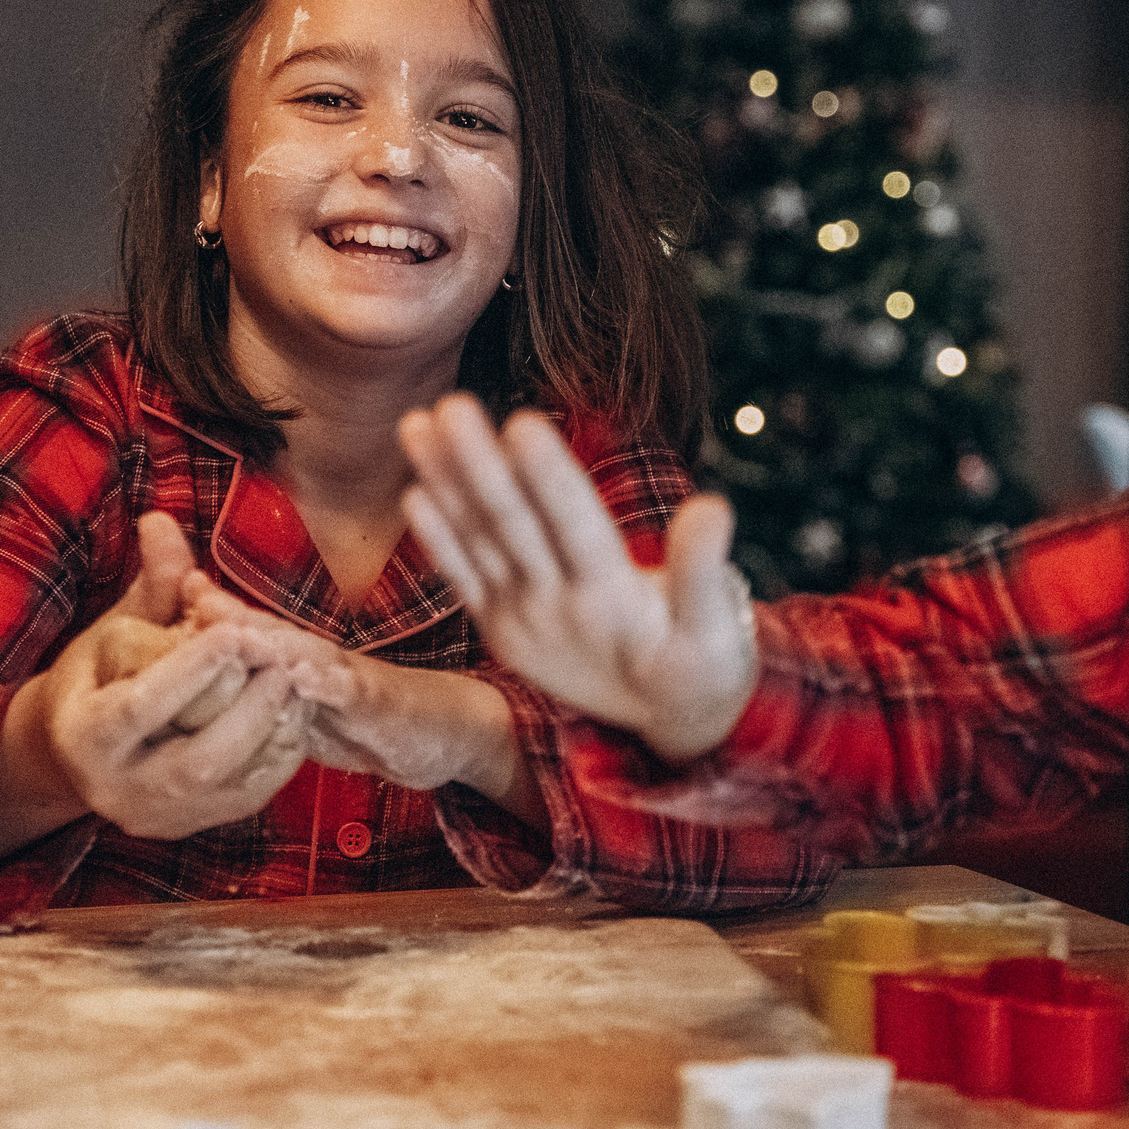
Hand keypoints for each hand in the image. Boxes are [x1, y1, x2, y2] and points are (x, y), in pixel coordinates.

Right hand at [0, 513, 311, 861]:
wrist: (81, 755)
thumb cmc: (101, 677)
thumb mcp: (119, 630)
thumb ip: (151, 583)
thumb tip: (161, 519)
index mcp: (84, 736)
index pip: (142, 706)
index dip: (193, 669)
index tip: (236, 629)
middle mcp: (116, 789)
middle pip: (197, 756)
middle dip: (247, 705)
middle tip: (283, 656)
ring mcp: (159, 817)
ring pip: (231, 781)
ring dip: (272, 727)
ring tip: (296, 678)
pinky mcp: (194, 826)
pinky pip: (248, 796)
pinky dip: (278, 754)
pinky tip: (295, 712)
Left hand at [180, 580, 539, 818]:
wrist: (446, 731)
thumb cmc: (367, 718)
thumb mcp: (303, 708)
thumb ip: (261, 689)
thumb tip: (207, 682)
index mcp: (296, 662)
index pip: (248, 633)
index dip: (211, 612)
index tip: (174, 588)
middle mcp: (320, 660)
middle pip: (270, 632)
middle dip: (230, 613)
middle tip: (191, 591)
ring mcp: (351, 678)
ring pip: (307, 654)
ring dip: (272, 640)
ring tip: (238, 629)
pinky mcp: (380, 704)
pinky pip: (352, 692)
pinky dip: (328, 683)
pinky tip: (304, 677)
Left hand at [397, 394, 757, 762]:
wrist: (668, 723)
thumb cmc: (702, 661)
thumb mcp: (716, 625)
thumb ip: (702, 568)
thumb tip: (711, 506)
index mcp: (613, 600)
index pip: (577, 527)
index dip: (549, 479)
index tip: (522, 423)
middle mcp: (558, 607)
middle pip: (514, 526)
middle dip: (479, 465)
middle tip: (451, 405)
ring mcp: (523, 618)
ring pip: (479, 541)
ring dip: (445, 483)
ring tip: (415, 425)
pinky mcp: (502, 628)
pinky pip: (464, 580)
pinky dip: (438, 540)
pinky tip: (413, 493)